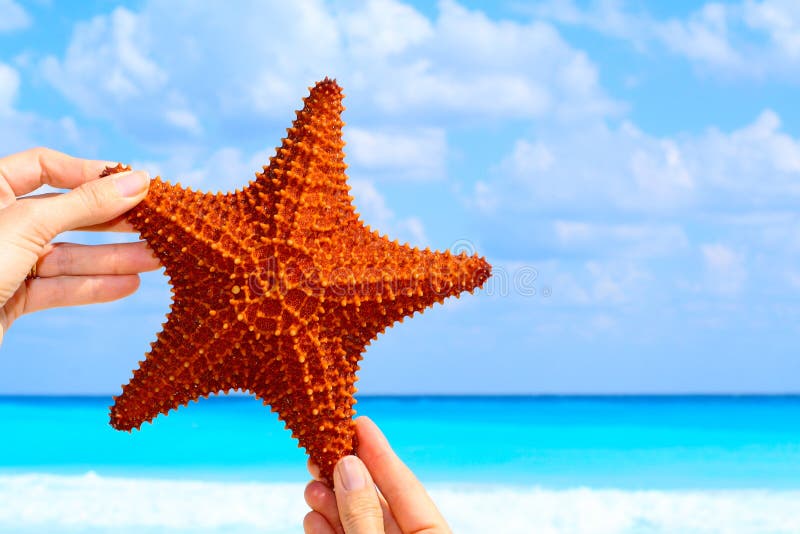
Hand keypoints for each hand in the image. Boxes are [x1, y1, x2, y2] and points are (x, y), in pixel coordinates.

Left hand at [0, 148, 158, 342]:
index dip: (90, 173)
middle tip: (155, 224)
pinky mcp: (11, 298)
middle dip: (111, 220)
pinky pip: (59, 288)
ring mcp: (5, 262)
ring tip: (158, 259)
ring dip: (113, 258)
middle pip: (65, 213)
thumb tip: (138, 180)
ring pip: (67, 254)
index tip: (135, 183)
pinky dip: (93, 287)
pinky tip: (128, 285)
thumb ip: (85, 204)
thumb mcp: (27, 225)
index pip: (45, 166)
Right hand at [304, 416, 450, 533]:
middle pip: (378, 501)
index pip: (405, 485)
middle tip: (321, 453)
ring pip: (359, 522)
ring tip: (311, 488)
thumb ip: (363, 513)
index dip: (379, 452)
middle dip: (346, 477)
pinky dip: (328, 531)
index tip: (359, 422)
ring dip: (332, 505)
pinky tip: (313, 518)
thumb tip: (348, 465)